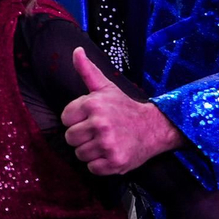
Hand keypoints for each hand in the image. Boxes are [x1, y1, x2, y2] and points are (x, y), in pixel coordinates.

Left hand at [61, 49, 182, 175]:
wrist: (154, 128)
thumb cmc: (124, 107)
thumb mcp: (105, 87)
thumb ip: (86, 70)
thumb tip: (76, 51)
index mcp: (93, 104)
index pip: (65, 119)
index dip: (77, 120)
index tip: (91, 118)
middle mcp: (100, 123)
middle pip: (70, 138)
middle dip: (82, 136)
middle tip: (99, 131)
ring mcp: (108, 144)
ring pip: (80, 154)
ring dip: (91, 151)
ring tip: (106, 141)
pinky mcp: (115, 162)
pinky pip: (92, 168)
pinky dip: (100, 164)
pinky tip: (111, 153)